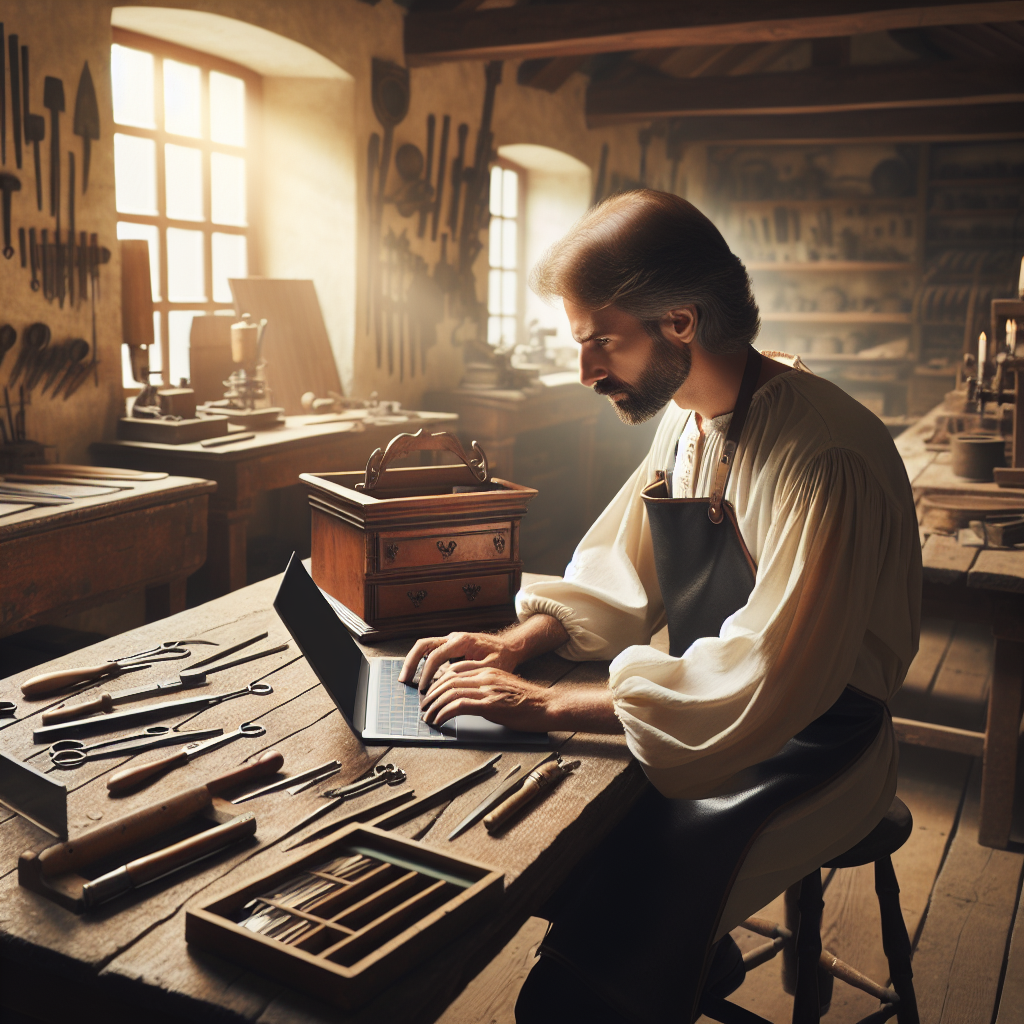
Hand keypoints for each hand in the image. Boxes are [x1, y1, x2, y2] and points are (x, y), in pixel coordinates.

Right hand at [399, 631, 519, 691]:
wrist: (509, 647)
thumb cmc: (502, 657)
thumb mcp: (490, 668)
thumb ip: (469, 673)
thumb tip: (449, 682)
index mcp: (461, 641)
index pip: (436, 655)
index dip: (427, 673)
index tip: (422, 688)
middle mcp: (453, 637)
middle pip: (423, 645)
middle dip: (411, 662)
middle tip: (404, 680)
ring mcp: (450, 640)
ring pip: (425, 646)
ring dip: (414, 661)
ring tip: (406, 679)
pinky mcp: (451, 646)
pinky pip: (431, 651)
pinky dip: (422, 662)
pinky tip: (419, 676)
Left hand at [419, 665, 555, 730]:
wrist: (547, 706)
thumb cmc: (528, 701)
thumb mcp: (503, 689)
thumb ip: (485, 689)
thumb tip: (467, 700)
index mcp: (488, 671)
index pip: (454, 671)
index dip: (438, 682)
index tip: (431, 694)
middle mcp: (485, 676)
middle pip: (448, 680)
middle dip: (431, 694)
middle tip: (424, 706)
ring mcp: (487, 690)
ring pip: (450, 692)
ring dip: (434, 705)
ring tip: (428, 716)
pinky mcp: (489, 705)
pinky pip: (458, 706)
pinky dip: (444, 713)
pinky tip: (439, 720)